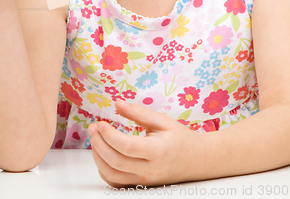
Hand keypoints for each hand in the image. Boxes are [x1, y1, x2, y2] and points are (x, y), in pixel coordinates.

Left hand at [87, 98, 201, 187]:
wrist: (196, 160)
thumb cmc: (180, 138)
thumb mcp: (163, 121)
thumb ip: (139, 112)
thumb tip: (117, 103)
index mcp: (158, 151)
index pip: (127, 146)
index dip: (110, 135)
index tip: (101, 123)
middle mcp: (150, 170)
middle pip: (116, 162)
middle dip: (99, 144)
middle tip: (93, 128)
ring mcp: (144, 181)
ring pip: (112, 175)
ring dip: (98, 157)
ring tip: (95, 138)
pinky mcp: (140, 186)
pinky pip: (116, 183)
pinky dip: (104, 170)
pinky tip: (102, 153)